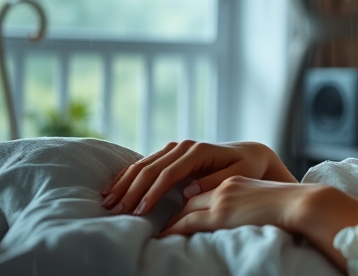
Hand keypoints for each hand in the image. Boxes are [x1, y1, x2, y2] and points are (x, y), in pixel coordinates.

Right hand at [101, 140, 294, 215]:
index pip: (169, 172)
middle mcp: (183, 146)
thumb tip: (189, 190)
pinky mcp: (170, 153)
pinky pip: (144, 163)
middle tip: (117, 211)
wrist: (248, 153)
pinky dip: (127, 175)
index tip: (141, 211)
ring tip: (108, 202)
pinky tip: (113, 187)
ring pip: (143, 165)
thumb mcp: (238, 175)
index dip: (153, 192)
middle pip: (150, 168)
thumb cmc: (246, 167)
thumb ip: (215, 181)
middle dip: (131, 190)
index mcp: (198, 151)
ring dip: (124, 183)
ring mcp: (175, 148)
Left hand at [159, 176, 324, 236]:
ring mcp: (222, 198)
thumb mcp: (266, 199)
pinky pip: (189, 221)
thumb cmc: (291, 205)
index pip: (202, 191)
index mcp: (236, 181)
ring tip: (153, 230)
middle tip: (154, 216)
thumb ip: (251, 204)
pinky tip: (162, 236)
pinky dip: (173, 228)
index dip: (185, 200)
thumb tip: (247, 215)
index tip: (172, 209)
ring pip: (185, 208)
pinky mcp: (221, 213)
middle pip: (189, 198)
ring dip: (167, 220)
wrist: (299, 203)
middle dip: (170, 207)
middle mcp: (225, 186)